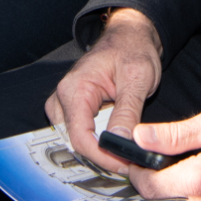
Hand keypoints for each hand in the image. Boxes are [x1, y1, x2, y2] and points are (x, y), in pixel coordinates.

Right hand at [45, 9, 166, 171]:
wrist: (131, 36)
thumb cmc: (133, 50)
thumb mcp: (137, 78)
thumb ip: (127, 111)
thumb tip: (120, 141)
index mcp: (74, 89)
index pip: (80, 137)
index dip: (102, 156)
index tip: (124, 164)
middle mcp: (64, 97)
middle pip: (76, 142)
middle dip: (102, 156)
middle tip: (128, 162)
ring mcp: (66, 104)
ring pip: (77, 141)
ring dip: (100, 151)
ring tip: (124, 153)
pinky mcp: (74, 109)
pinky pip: (81, 133)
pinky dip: (98, 142)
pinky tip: (116, 142)